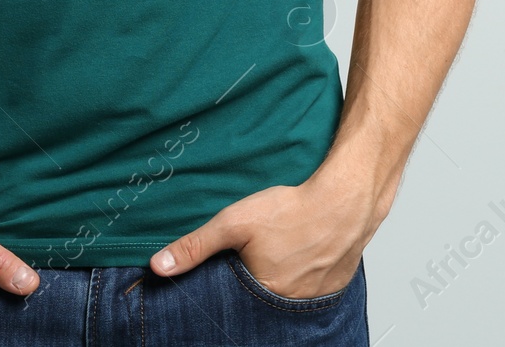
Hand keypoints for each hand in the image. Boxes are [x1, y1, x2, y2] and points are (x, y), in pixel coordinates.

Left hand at [149, 158, 400, 299]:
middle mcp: (290, 305)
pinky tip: (297, 258)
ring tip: (276, 256)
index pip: (232, 304)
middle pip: (258, 302)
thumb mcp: (235, 222)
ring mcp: (314, 300)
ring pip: (284, 298)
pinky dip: (299, 279)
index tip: (228, 270)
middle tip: (255, 258)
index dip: (226, 288)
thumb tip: (158, 266)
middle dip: (250, 285)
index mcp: (264, 294)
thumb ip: (196, 246)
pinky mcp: (332, 289)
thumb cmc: (293, 209)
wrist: (346, 200)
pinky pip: (308, 293)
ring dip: (275, 282)